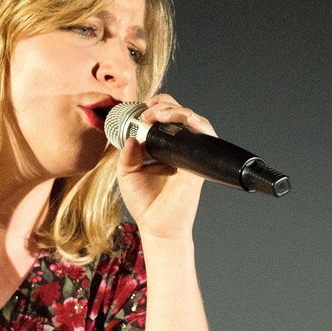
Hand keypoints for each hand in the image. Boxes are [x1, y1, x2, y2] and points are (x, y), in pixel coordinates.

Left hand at [115, 94, 211, 241]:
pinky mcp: (198, 163)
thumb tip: (132, 136)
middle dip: (164, 105)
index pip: (163, 119)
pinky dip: (198, 123)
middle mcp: (177, 148)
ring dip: (176, 110)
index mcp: (160, 148)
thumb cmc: (144, 202)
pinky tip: (186, 119)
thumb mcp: (126, 173)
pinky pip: (205, 137)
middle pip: (178, 115)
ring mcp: (189, 154)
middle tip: (148, 112)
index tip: (142, 109)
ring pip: (193, 120)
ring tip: (158, 114)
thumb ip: (126, 154)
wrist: (157, 225)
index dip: (154, 108)